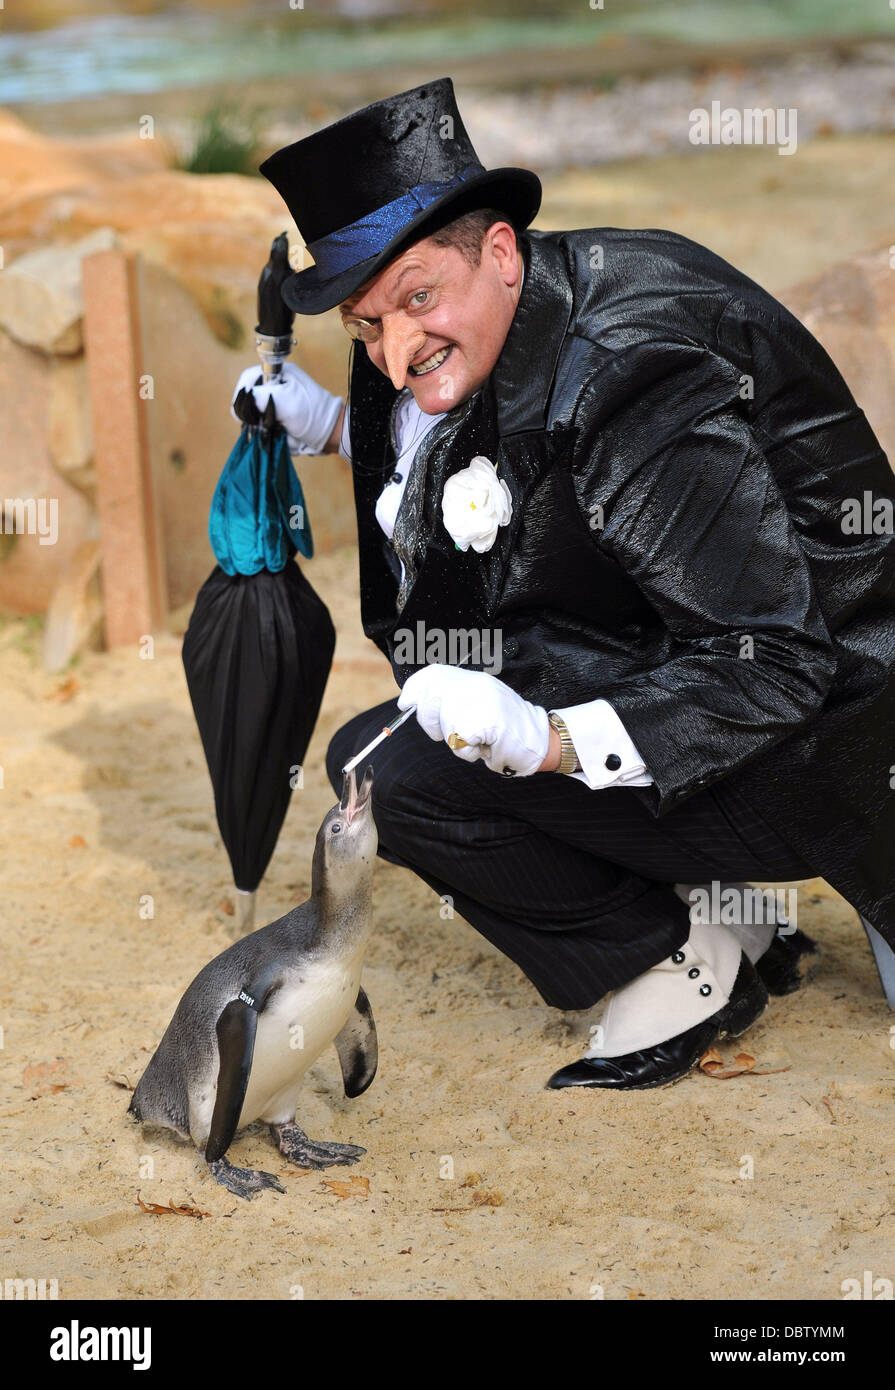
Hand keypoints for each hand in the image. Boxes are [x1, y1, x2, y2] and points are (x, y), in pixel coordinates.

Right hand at [230, 361, 343, 454]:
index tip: (248, 411)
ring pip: (254, 416)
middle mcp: (274, 387)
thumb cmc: (312, 413)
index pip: (247, 380)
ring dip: (262, 426)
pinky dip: (268, 433)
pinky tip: (280, 434)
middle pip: (248, 399)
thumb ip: (258, 397)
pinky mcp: (277, 420)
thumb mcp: (284, 400)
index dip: (243, 395)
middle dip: (254, 414)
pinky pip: (263, 427)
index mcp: (278, 374)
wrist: (331, 434)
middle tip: (266, 423)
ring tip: (278, 429)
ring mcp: (275, 404)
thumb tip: (239, 405)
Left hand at [397, 664, 550, 776]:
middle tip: (453, 733)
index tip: (405, 703)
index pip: (434, 674)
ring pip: (443, 723)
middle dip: (430, 722)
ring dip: (455, 741)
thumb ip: (452, 701)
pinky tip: (484, 745)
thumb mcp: (477, 707)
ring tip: (477, 738)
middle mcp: (475, 685)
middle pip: (431, 699)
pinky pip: (458, 740)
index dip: (414, 688)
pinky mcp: (484, 720)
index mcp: (472, 680)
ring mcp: (481, 700)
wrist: (538, 740)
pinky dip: (467, 750)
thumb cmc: (505, 730)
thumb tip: (415, 702)